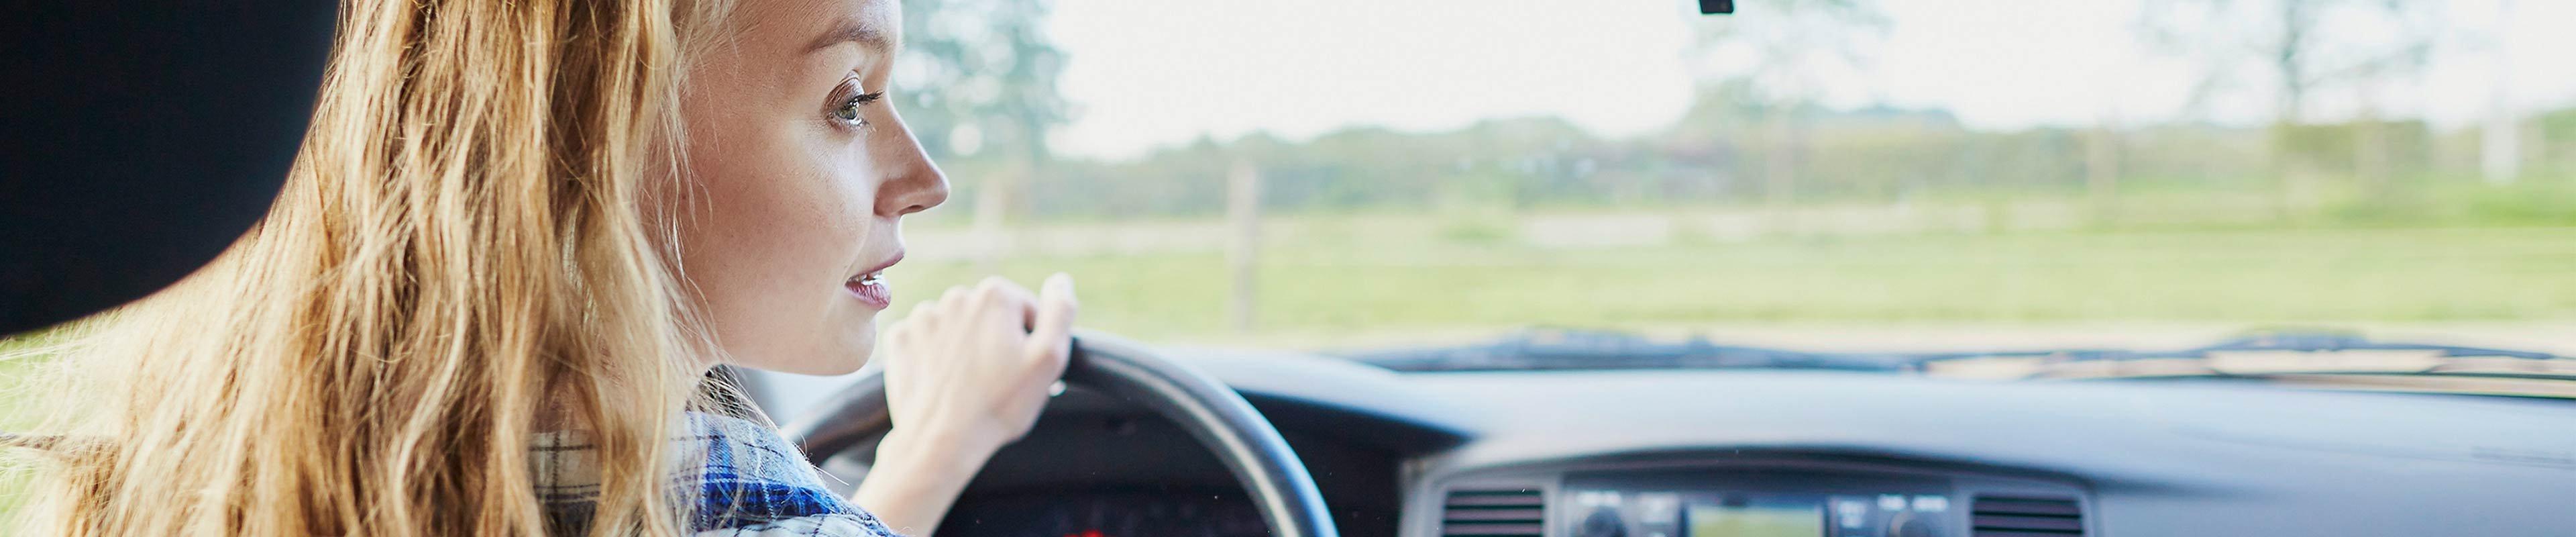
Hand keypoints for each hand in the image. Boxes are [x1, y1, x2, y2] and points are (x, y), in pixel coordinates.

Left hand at [853, 273, 1076, 535]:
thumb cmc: (999, 404)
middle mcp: (956, 297)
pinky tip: (944, 380)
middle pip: (989, 316)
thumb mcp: (1048, 360)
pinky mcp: (901, 340)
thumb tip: (1061, 281)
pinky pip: (925, 340)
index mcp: (995, 296)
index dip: (1030, 341)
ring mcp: (923, 318)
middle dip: (996, 340)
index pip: (1025, 309)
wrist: (942, 441)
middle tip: (997, 380)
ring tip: (969, 383)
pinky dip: (934, 356)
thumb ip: (1060, 313)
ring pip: (956, 327)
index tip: (1022, 368)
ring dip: (964, 346)